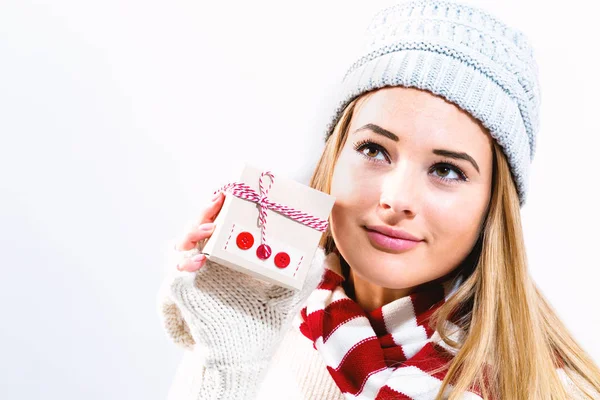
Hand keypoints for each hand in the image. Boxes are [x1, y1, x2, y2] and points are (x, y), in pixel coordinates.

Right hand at [159, 190, 326, 398]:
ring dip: (194, 229)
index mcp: (232, 253)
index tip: (237, 189)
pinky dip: (184, 263)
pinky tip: (199, 261)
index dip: (227, 202)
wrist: (246, 352)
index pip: (224, 219)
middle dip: (209, 207)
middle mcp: (211, 258)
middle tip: (221, 197)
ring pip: (183, 241)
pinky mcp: (185, 290)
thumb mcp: (288, 293)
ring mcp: (195, 273)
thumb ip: (305, 274)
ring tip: (212, 227)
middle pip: (201, 223)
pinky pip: (176, 272)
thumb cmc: (263, 319)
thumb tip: (321, 252)